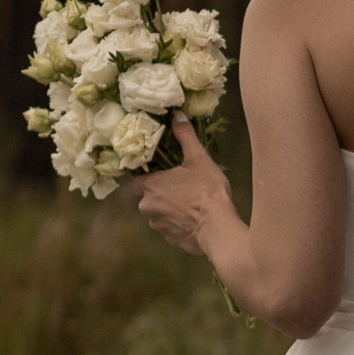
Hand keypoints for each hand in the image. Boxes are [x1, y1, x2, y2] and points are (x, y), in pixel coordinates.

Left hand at [130, 116, 237, 260]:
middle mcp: (148, 207)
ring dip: (169, 209)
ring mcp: (158, 226)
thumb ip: (185, 136)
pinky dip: (179, 224)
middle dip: (160, 193)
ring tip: (190, 204)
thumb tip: (177, 115)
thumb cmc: (206, 191)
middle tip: (181, 187)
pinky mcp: (170, 240)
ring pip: (158, 214)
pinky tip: (195, 219)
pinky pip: (170, 228)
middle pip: (147, 198)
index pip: (135, 180)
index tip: (159, 173)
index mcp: (150, 186)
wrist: (218, 228)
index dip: (146, 176)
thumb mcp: (198, 158)